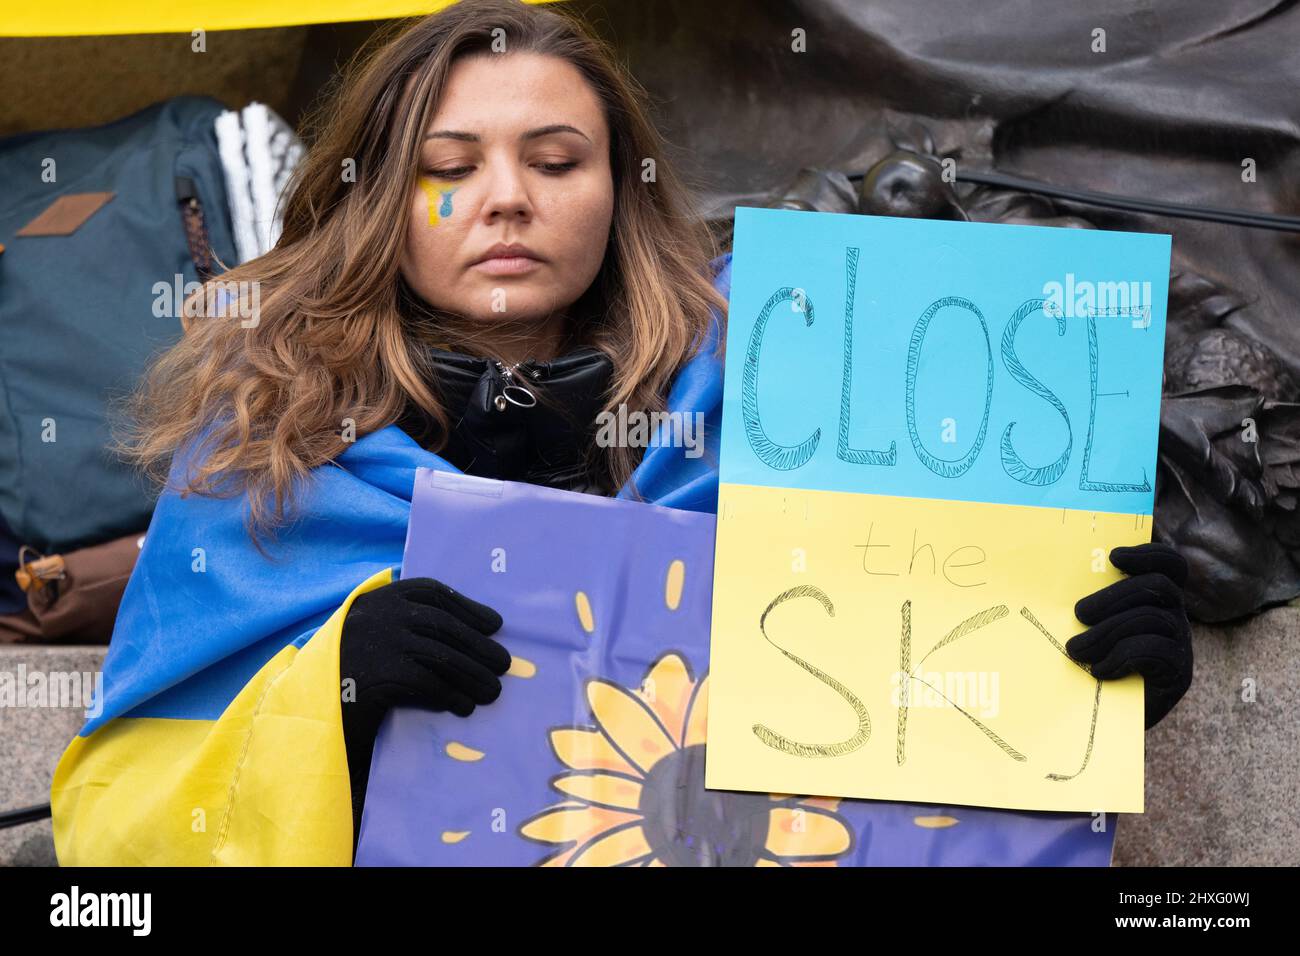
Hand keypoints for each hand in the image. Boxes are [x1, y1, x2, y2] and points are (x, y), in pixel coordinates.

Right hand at [339, 577, 509, 848]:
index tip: (494, 624)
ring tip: (491, 692)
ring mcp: (382, 643)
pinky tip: (462, 706)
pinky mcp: (380, 675)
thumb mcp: (373, 630)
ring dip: (473, 675)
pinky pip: (428, 683)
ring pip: (443, 656)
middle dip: (479, 646)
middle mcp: (382, 614)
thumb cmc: (346, 666)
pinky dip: (450, 695)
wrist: (305, 699)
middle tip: (503, 665)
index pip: (434, 593)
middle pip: (445, 626)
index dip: (468, 608)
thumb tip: (467, 629)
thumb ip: (405, 622)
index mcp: (382, 597)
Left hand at [1066, 543, 1192, 729]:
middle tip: (1079, 614)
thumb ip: (1090, 604)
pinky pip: (1154, 650)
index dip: (1149, 553)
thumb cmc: (1090, 665)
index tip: (1113, 556)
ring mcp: (1181, 644)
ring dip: (1107, 632)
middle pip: (1157, 586)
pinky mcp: (1180, 673)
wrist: (1105, 720)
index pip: (1170, 564)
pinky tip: (1100, 670)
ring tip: (1076, 650)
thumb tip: (1055, 579)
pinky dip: (1121, 657)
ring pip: (1151, 617)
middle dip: (1113, 596)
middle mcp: (1175, 617)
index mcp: (1156, 599)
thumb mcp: (1088, 628)